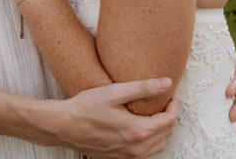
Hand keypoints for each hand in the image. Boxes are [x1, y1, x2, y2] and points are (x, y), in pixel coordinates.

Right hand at [58, 79, 176, 158]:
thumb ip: (144, 88)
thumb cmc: (85, 107)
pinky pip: (142, 153)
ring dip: (160, 131)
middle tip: (163, 101)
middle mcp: (133, 148)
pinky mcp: (117, 158)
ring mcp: (125, 156)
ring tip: (153, 114)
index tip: (170, 94)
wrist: (62, 125)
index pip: (169, 120)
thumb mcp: (115, 92)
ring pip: (156, 147)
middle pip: (166, 134)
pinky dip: (148, 141)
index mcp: (136, 131)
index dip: (173, 105)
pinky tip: (140, 127)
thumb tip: (167, 83)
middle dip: (169, 116)